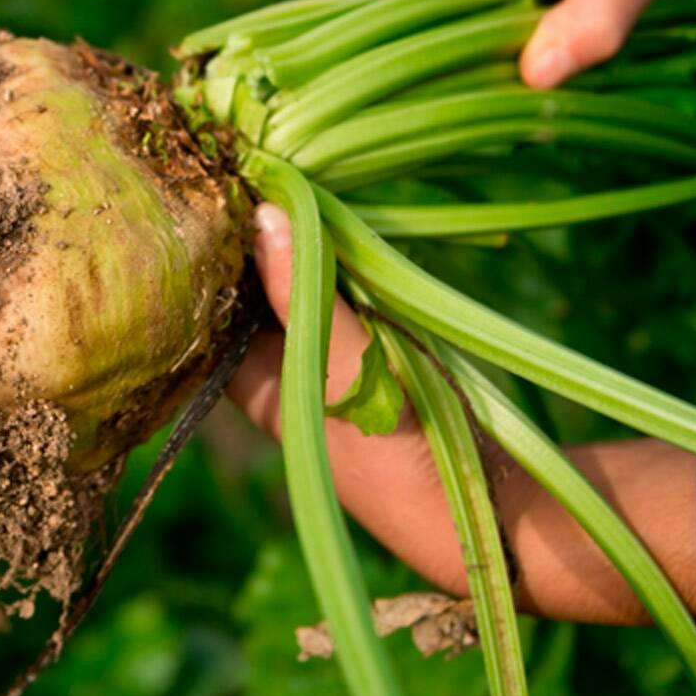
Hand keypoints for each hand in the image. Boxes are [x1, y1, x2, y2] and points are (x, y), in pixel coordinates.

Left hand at [225, 204, 695, 623]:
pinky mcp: (375, 365)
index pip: (211, 310)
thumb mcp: (346, 369)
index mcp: (259, 391)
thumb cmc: (400, 456)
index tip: (218, 199)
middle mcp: (286, 380)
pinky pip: (344, 303)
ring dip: (303, 252)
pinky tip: (342, 225)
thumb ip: (305, 296)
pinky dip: (342, 270)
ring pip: (301, 296)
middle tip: (261, 178)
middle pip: (253, 299)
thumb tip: (263, 218)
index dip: (211, 259)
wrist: (484, 518)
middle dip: (257, 246)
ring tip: (293, 187)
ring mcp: (330, 372)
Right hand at [324, 0, 695, 88]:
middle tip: (407, 126)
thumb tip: (536, 80)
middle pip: (361, 6)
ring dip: (406, 47)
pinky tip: (468, 59)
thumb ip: (591, 27)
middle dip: (374, 64)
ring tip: (443, 99)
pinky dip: (427, 26)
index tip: (347, 108)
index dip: (335, 51)